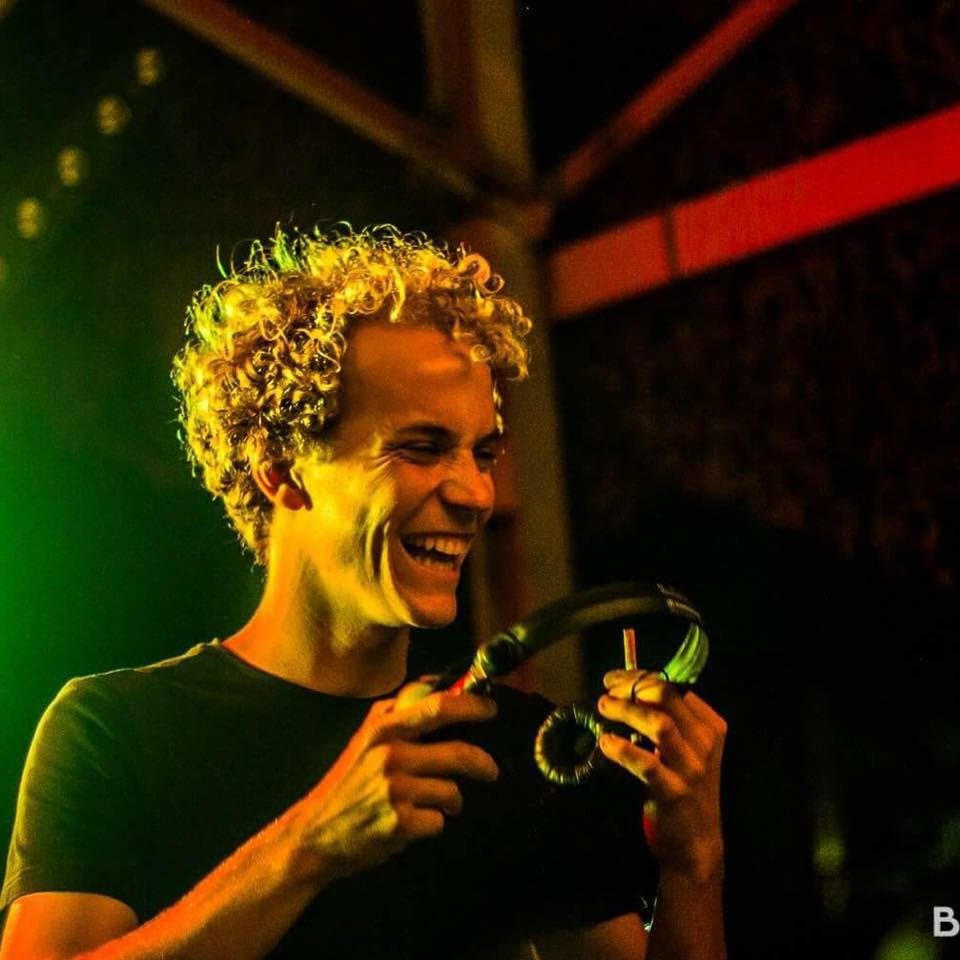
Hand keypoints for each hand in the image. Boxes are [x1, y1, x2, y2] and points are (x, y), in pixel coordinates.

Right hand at [290, 680, 499, 881]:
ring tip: (438, 804)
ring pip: (451, 791)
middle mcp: (390, 755)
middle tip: (491, 770)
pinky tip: (415, 822)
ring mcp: (395, 790)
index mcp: (383, 728)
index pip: (437, 706)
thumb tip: (435, 684)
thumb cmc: (348, 783)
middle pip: (457, 753)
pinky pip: (438, 820)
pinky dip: (433, 823)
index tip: (490, 709)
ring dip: (451, 801)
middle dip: (482, 763)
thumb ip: (398, 711)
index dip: (471, 706)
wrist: (315, 835)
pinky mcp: (399, 824)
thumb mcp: (366, 737)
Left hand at [597, 670, 725, 879]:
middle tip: (607, 692)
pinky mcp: (674, 791)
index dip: (640, 677)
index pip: (674, 686)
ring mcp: (692, 767)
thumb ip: (670, 720)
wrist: (697, 843)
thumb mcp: (687, 749)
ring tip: (603, 708)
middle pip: (666, 696)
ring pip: (659, 723)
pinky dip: (622, 749)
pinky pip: (646, 763)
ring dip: (626, 710)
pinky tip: (605, 743)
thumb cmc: (686, 787)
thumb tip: (629, 690)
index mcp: (710, 725)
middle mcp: (705, 742)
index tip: (615, 679)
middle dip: (631, 687)